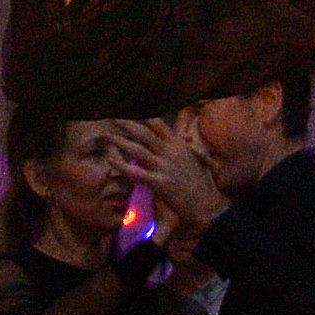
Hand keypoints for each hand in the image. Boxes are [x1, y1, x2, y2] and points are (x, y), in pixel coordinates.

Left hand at [111, 121, 227, 240]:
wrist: (209, 205)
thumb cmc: (204, 183)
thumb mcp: (199, 159)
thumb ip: (190, 145)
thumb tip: (186, 134)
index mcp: (178, 144)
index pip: (157, 124)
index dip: (141, 115)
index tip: (127, 109)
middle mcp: (170, 152)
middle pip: (144, 133)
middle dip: (125, 123)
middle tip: (111, 117)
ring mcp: (165, 167)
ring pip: (138, 150)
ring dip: (119, 142)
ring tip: (105, 136)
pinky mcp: (160, 183)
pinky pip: (137, 173)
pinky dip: (123, 166)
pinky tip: (111, 160)